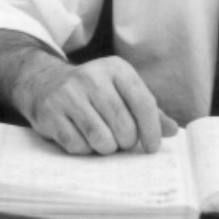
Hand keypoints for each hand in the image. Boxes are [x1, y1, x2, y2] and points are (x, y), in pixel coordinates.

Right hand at [15, 53, 177, 154]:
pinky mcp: (51, 114)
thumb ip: (148, 109)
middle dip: (127, 142)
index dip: (152, 130)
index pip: (143, 103)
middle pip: (124, 126)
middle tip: (122, 141)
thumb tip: (172, 131)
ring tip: (103, 139)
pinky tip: (82, 137)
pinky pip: (78, 146)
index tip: (152, 147)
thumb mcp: (122, 90)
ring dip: (106, 148)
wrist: (45, 82)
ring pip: (101, 139)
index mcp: (116, 69)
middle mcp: (93, 77)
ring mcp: (70, 95)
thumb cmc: (94, 91)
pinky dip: (85, 149)